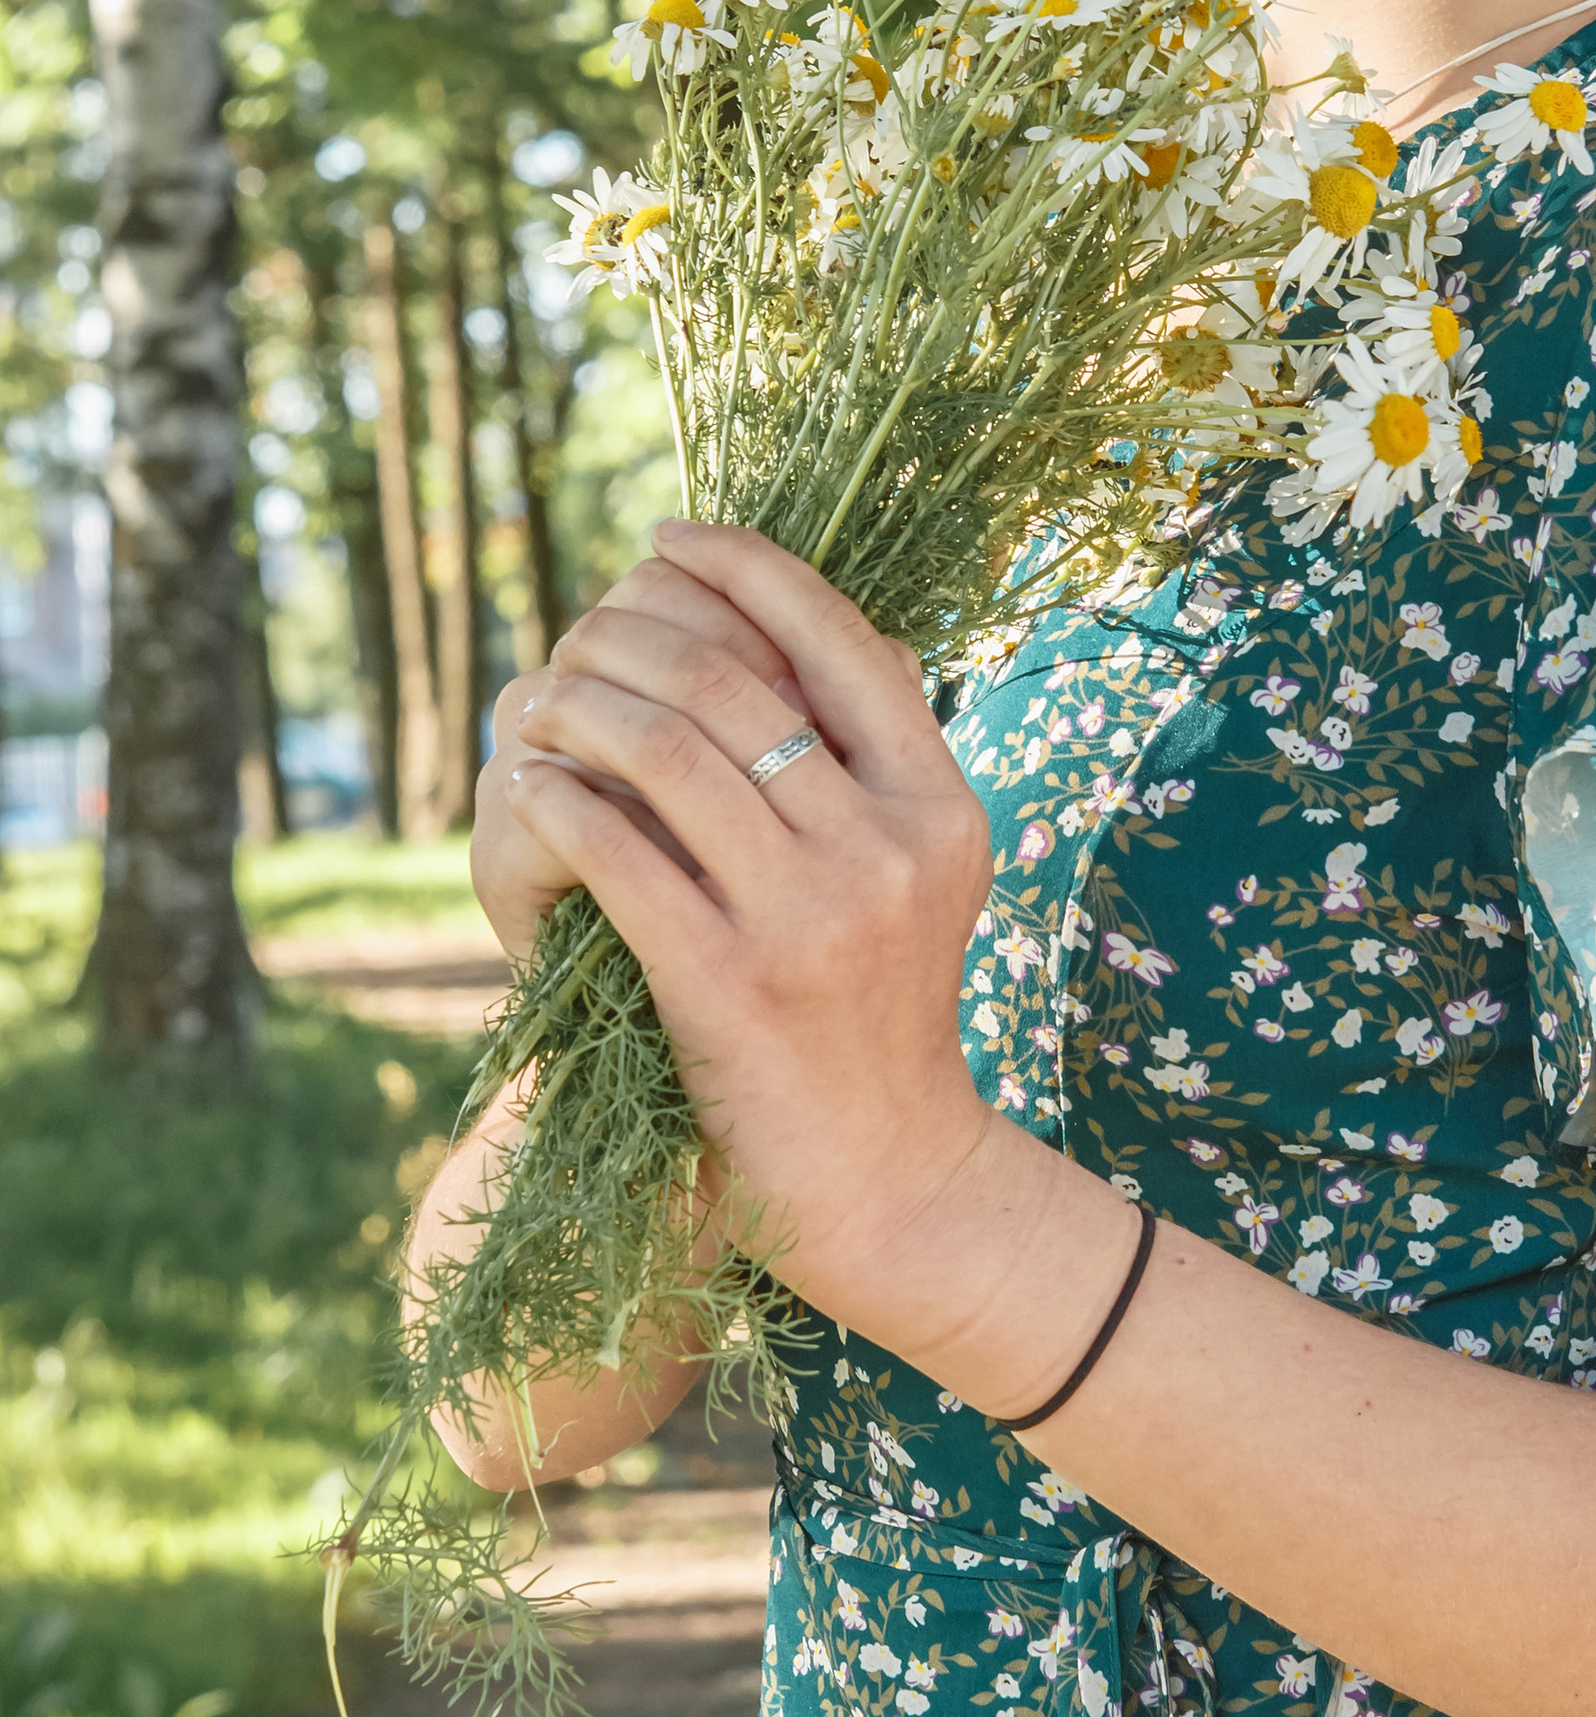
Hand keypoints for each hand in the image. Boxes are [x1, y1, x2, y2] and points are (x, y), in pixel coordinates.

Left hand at [500, 521, 997, 1318]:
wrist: (888, 1182)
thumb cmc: (883, 1015)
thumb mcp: (922, 875)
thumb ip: (875, 764)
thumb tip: (795, 623)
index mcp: (943, 804)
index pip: (843, 636)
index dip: (747, 565)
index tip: (670, 535)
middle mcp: (888, 847)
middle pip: (737, 678)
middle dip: (632, 630)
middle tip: (577, 630)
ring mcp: (811, 917)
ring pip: (668, 751)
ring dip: (581, 705)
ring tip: (538, 700)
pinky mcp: (727, 984)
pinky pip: (618, 851)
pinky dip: (559, 798)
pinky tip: (531, 785)